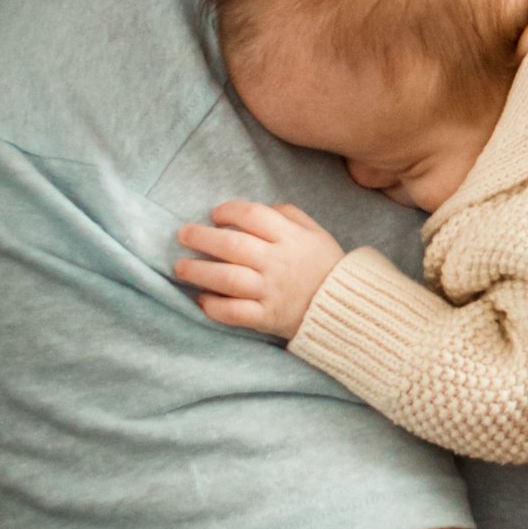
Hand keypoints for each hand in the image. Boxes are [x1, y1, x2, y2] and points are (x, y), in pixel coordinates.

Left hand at [174, 200, 346, 340]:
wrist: (346, 308)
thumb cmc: (325, 265)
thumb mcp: (315, 232)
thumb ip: (287, 215)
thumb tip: (252, 211)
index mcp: (290, 237)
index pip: (253, 215)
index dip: (229, 211)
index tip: (215, 214)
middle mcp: (278, 262)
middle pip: (232, 245)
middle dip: (201, 237)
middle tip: (183, 235)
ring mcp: (271, 291)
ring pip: (227, 279)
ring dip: (198, 271)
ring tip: (180, 267)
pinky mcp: (266, 318)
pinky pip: (233, 312)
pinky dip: (214, 306)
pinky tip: (201, 299)